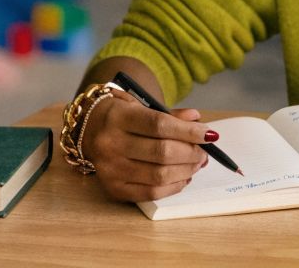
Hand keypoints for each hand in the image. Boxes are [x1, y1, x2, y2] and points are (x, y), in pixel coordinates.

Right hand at [82, 91, 213, 201]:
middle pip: (162, 153)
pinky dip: (174, 187)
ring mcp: (110, 169)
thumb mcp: (142, 105)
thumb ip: (170, 115)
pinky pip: (151, 193)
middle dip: (191, 153)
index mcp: (119, 117)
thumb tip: (197, 121)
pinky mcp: (113, 188)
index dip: (189, 132)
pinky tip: (183, 177)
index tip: (209, 134)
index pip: (160, 125)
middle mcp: (111, 144)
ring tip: (197, 164)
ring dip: (186, 171)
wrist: (89, 129)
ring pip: (159, 176)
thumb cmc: (122, 116)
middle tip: (204, 152)